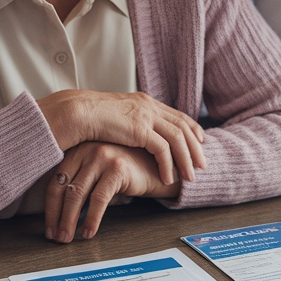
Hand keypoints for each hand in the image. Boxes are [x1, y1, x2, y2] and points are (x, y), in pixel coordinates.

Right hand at [37, 90, 205, 184]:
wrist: (77, 113)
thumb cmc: (90, 118)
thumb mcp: (117, 116)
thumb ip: (131, 122)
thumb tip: (137, 134)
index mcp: (145, 101)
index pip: (177, 115)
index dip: (191, 129)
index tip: (200, 142)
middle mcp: (150, 106)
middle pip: (183, 126)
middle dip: (195, 147)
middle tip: (203, 164)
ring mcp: (146, 116)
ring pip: (178, 139)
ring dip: (186, 160)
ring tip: (189, 177)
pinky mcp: (140, 130)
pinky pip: (162, 150)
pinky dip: (168, 165)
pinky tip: (168, 178)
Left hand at [45, 142, 181, 242]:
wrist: (163, 164)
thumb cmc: (130, 169)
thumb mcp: (100, 172)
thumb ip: (82, 182)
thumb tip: (61, 214)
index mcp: (78, 149)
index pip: (55, 181)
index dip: (49, 208)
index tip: (48, 227)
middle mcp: (87, 149)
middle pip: (62, 188)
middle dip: (56, 217)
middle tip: (56, 237)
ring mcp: (102, 156)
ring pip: (77, 194)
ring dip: (69, 221)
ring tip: (68, 238)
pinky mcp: (117, 168)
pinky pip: (98, 198)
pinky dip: (91, 218)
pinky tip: (88, 231)